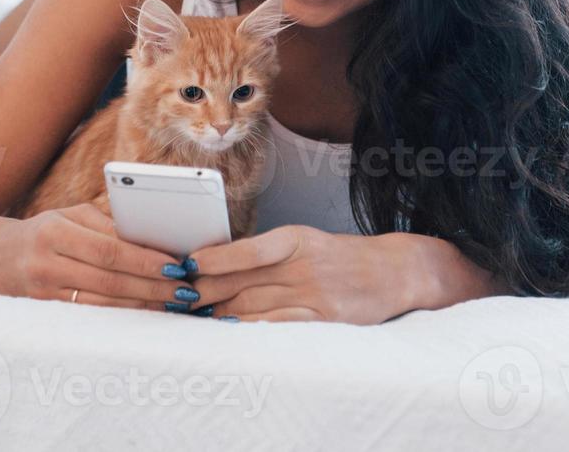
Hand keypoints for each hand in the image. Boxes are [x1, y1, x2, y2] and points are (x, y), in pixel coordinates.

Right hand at [0, 203, 194, 311]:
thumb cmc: (43, 231)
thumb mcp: (69, 216)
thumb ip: (107, 224)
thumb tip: (154, 235)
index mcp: (55, 230)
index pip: (110, 249)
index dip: (146, 260)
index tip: (177, 266)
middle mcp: (47, 261)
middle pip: (110, 278)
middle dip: (153, 286)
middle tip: (185, 291)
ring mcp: (43, 291)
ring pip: (102, 302)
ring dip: (142, 305)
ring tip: (173, 304)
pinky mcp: (44, 312)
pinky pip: (90, 315)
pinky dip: (121, 315)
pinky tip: (144, 313)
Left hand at [187, 226, 456, 323]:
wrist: (392, 271)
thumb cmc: (339, 256)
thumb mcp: (305, 242)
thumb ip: (266, 253)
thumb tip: (216, 264)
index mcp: (296, 239)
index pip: (248, 249)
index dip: (214, 259)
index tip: (186, 265)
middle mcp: (304, 266)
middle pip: (243, 281)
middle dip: (205, 291)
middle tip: (176, 297)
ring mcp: (315, 295)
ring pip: (255, 305)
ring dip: (219, 312)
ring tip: (193, 315)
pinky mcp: (323, 320)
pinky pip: (278, 326)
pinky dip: (249, 328)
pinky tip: (229, 329)